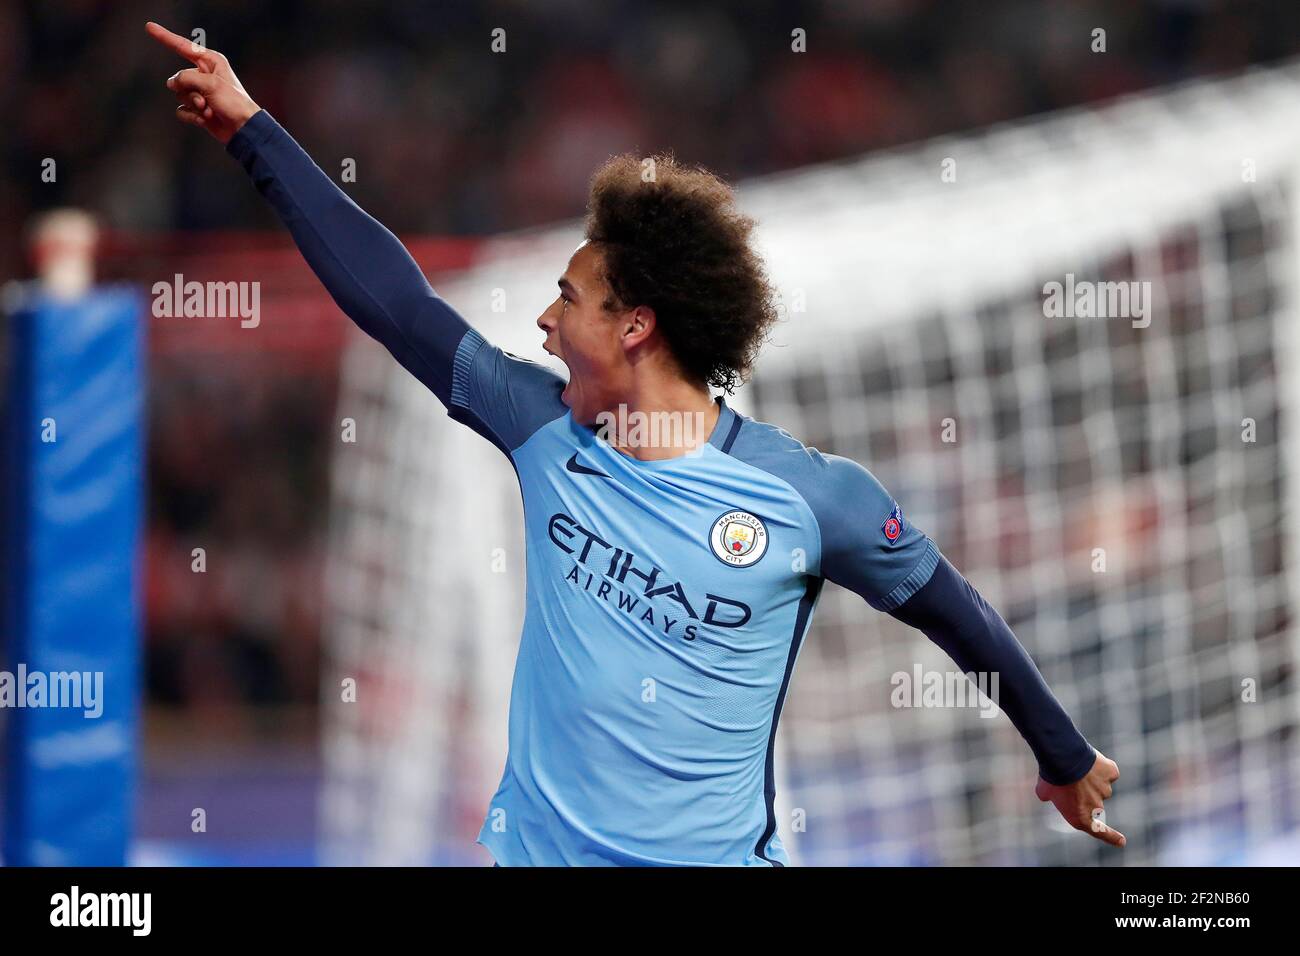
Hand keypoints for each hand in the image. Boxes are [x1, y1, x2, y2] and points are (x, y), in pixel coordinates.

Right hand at [146, 21, 259, 143]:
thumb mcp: (210, 84)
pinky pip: (182, 110)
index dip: (165, 37)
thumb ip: (186, 78)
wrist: (243, 129)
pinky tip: (206, 120)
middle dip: (189, 92)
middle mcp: (204, 74)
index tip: (149, 27)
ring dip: (194, 105)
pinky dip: (192, 117)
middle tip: (205, 101)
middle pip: (178, 78)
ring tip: (209, 110)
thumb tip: (172, 83)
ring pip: (180, 95)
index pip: (182, 46)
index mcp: (211, 61)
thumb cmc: (234, 103)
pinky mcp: (198, 109)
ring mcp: (200, 92)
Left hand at [1036, 750, 1125, 846]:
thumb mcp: (1043, 792)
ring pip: (1101, 785)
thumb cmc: (1051, 776)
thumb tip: (1048, 795)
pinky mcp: (1112, 774)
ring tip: (1075, 767)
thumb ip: (1050, 797)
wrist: (1062, 758)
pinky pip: (1108, 771)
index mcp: (1080, 817)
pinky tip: (1089, 760)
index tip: (1122, 842)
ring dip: (1090, 777)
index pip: (1098, 831)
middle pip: (1094, 801)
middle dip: (1083, 791)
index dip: (1111, 837)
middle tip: (1068, 779)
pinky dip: (1101, 766)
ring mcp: (1106, 790)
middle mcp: (1096, 807)